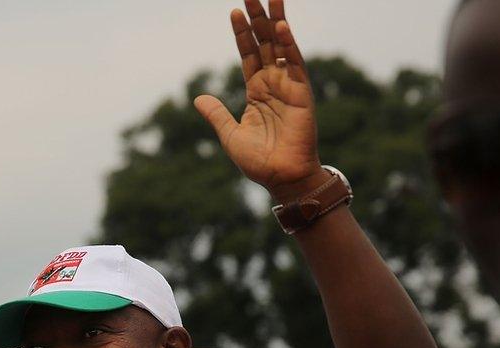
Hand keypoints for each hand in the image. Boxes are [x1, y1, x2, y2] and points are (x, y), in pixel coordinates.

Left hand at [193, 0, 322, 200]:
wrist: (282, 178)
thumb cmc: (258, 161)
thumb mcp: (229, 134)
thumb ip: (216, 114)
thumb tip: (197, 98)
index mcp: (257, 90)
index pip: (248, 54)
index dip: (241, 33)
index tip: (234, 11)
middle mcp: (273, 83)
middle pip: (264, 43)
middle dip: (258, 18)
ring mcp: (288, 85)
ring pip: (281, 46)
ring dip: (275, 22)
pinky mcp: (301, 93)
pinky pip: (295, 64)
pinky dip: (288, 45)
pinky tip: (281, 27)